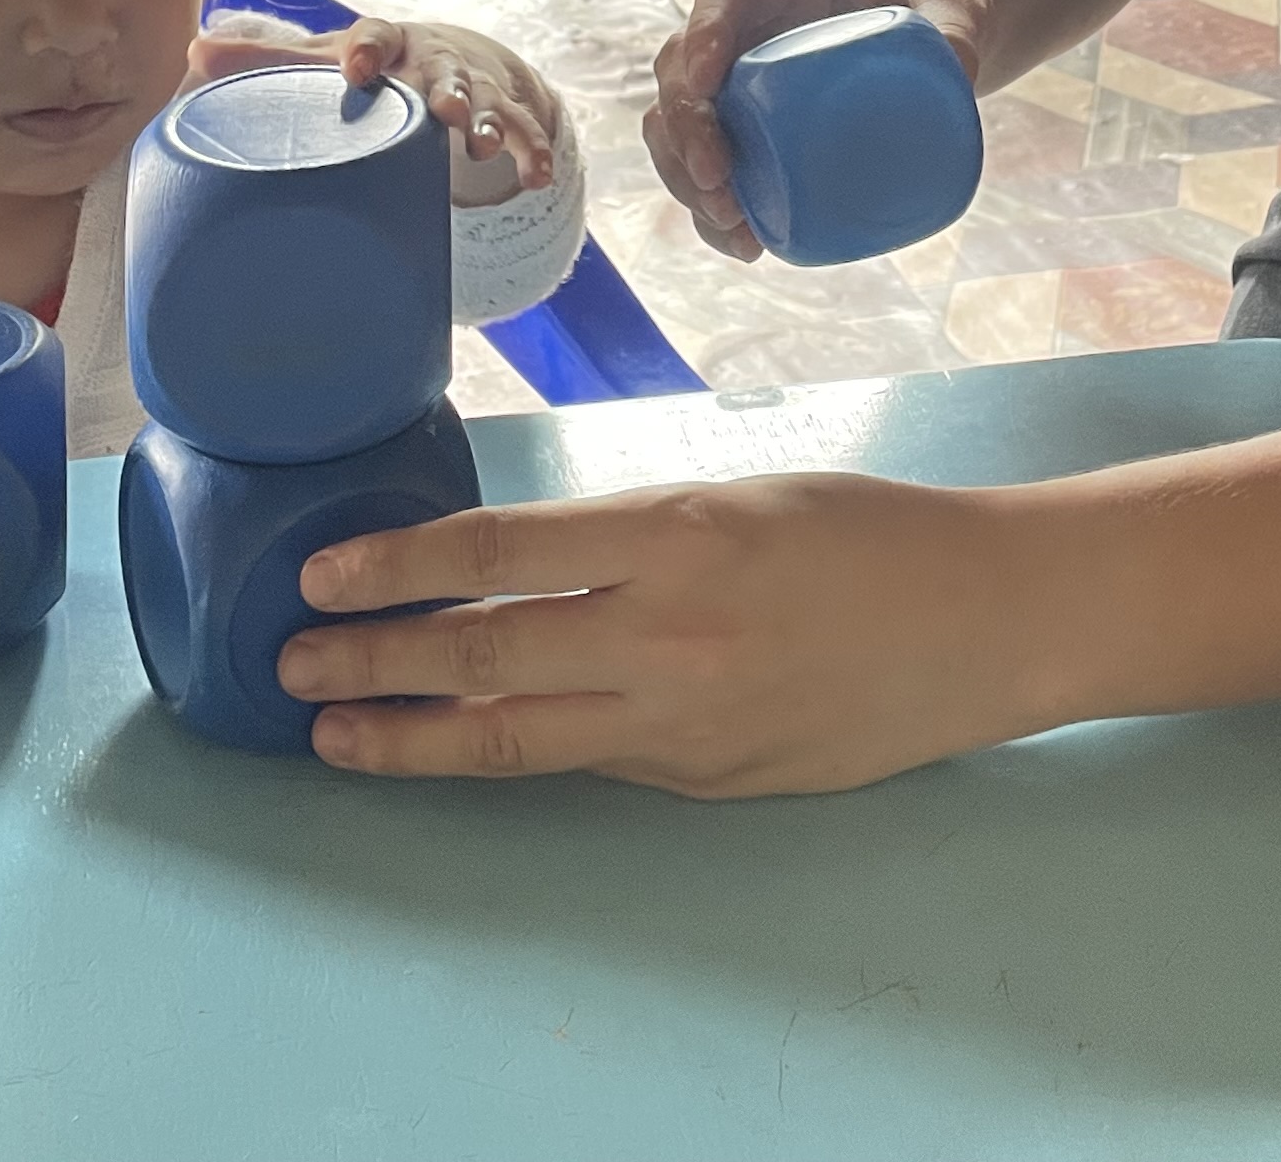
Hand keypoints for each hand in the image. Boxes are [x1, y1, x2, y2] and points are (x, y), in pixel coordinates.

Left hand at [191, 12, 565, 189]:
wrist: (454, 54)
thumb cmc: (374, 65)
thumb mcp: (326, 57)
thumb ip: (267, 61)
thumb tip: (194, 48)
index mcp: (386, 43)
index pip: (374, 36)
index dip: (364, 51)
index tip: (355, 69)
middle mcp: (434, 60)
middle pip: (442, 71)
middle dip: (445, 90)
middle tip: (443, 111)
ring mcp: (475, 87)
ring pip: (486, 102)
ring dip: (487, 122)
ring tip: (482, 147)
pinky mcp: (505, 112)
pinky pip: (523, 131)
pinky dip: (533, 151)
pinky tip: (538, 177)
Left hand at [280, 472, 1053, 795]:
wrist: (989, 620)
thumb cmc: (871, 535)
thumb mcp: (738, 499)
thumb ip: (629, 540)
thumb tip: (517, 572)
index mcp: (675, 534)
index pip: (495, 556)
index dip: (394, 570)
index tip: (319, 577)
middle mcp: (667, 634)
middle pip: (480, 659)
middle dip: (369, 667)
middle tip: (291, 669)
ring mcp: (685, 723)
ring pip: (512, 738)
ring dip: (410, 738)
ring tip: (336, 736)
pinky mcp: (707, 780)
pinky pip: (590, 761)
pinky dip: (517, 749)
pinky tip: (467, 744)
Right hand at [643, 0, 984, 259]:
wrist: (933, 25)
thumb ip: (954, 24)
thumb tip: (961, 69)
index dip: (702, 37)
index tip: (707, 88)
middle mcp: (745, 16)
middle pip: (680, 65)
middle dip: (684, 128)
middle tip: (720, 182)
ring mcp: (739, 70)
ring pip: (675, 119)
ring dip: (684, 175)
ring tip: (731, 223)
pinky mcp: (749, 119)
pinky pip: (709, 159)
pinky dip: (711, 204)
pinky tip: (743, 242)